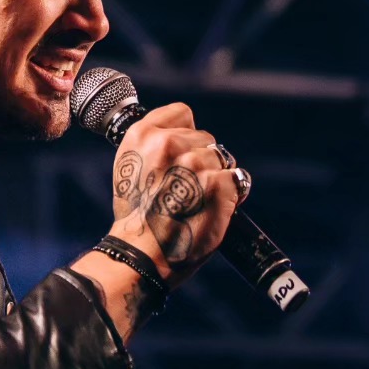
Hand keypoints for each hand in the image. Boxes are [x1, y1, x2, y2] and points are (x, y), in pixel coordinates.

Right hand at [107, 103, 246, 288]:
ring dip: (217, 180)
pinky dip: (232, 196)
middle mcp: (168, 143)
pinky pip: (238, 179)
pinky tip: (213, 209)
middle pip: (206, 138)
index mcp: (142, 135)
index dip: (186, 134)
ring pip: (223, 159)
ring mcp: (195, 162)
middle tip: (185, 191)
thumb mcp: (131, 169)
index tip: (181, 155)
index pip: (182, 113)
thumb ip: (153, 146)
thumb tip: (183, 134)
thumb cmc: (137, 218)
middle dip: (203, 161)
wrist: (142, 254)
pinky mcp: (218, 183)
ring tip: (197, 203)